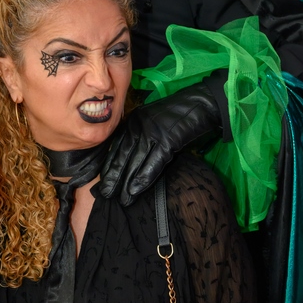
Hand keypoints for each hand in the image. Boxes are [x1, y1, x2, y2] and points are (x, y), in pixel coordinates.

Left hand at [99, 82, 221, 204]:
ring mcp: (153, 132)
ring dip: (126, 181)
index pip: (117, 145)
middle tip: (105, 193)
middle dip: (113, 176)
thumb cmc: (177, 114)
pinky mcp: (168, 140)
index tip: (102, 179)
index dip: (109, 164)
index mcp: (134, 120)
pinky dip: (144, 177)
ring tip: (122, 199)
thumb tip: (129, 157)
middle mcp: (140, 125)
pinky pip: (154, 162)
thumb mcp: (151, 120)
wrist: (200, 103)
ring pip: (136, 160)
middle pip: (123, 154)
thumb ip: (139, 134)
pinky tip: (136, 189)